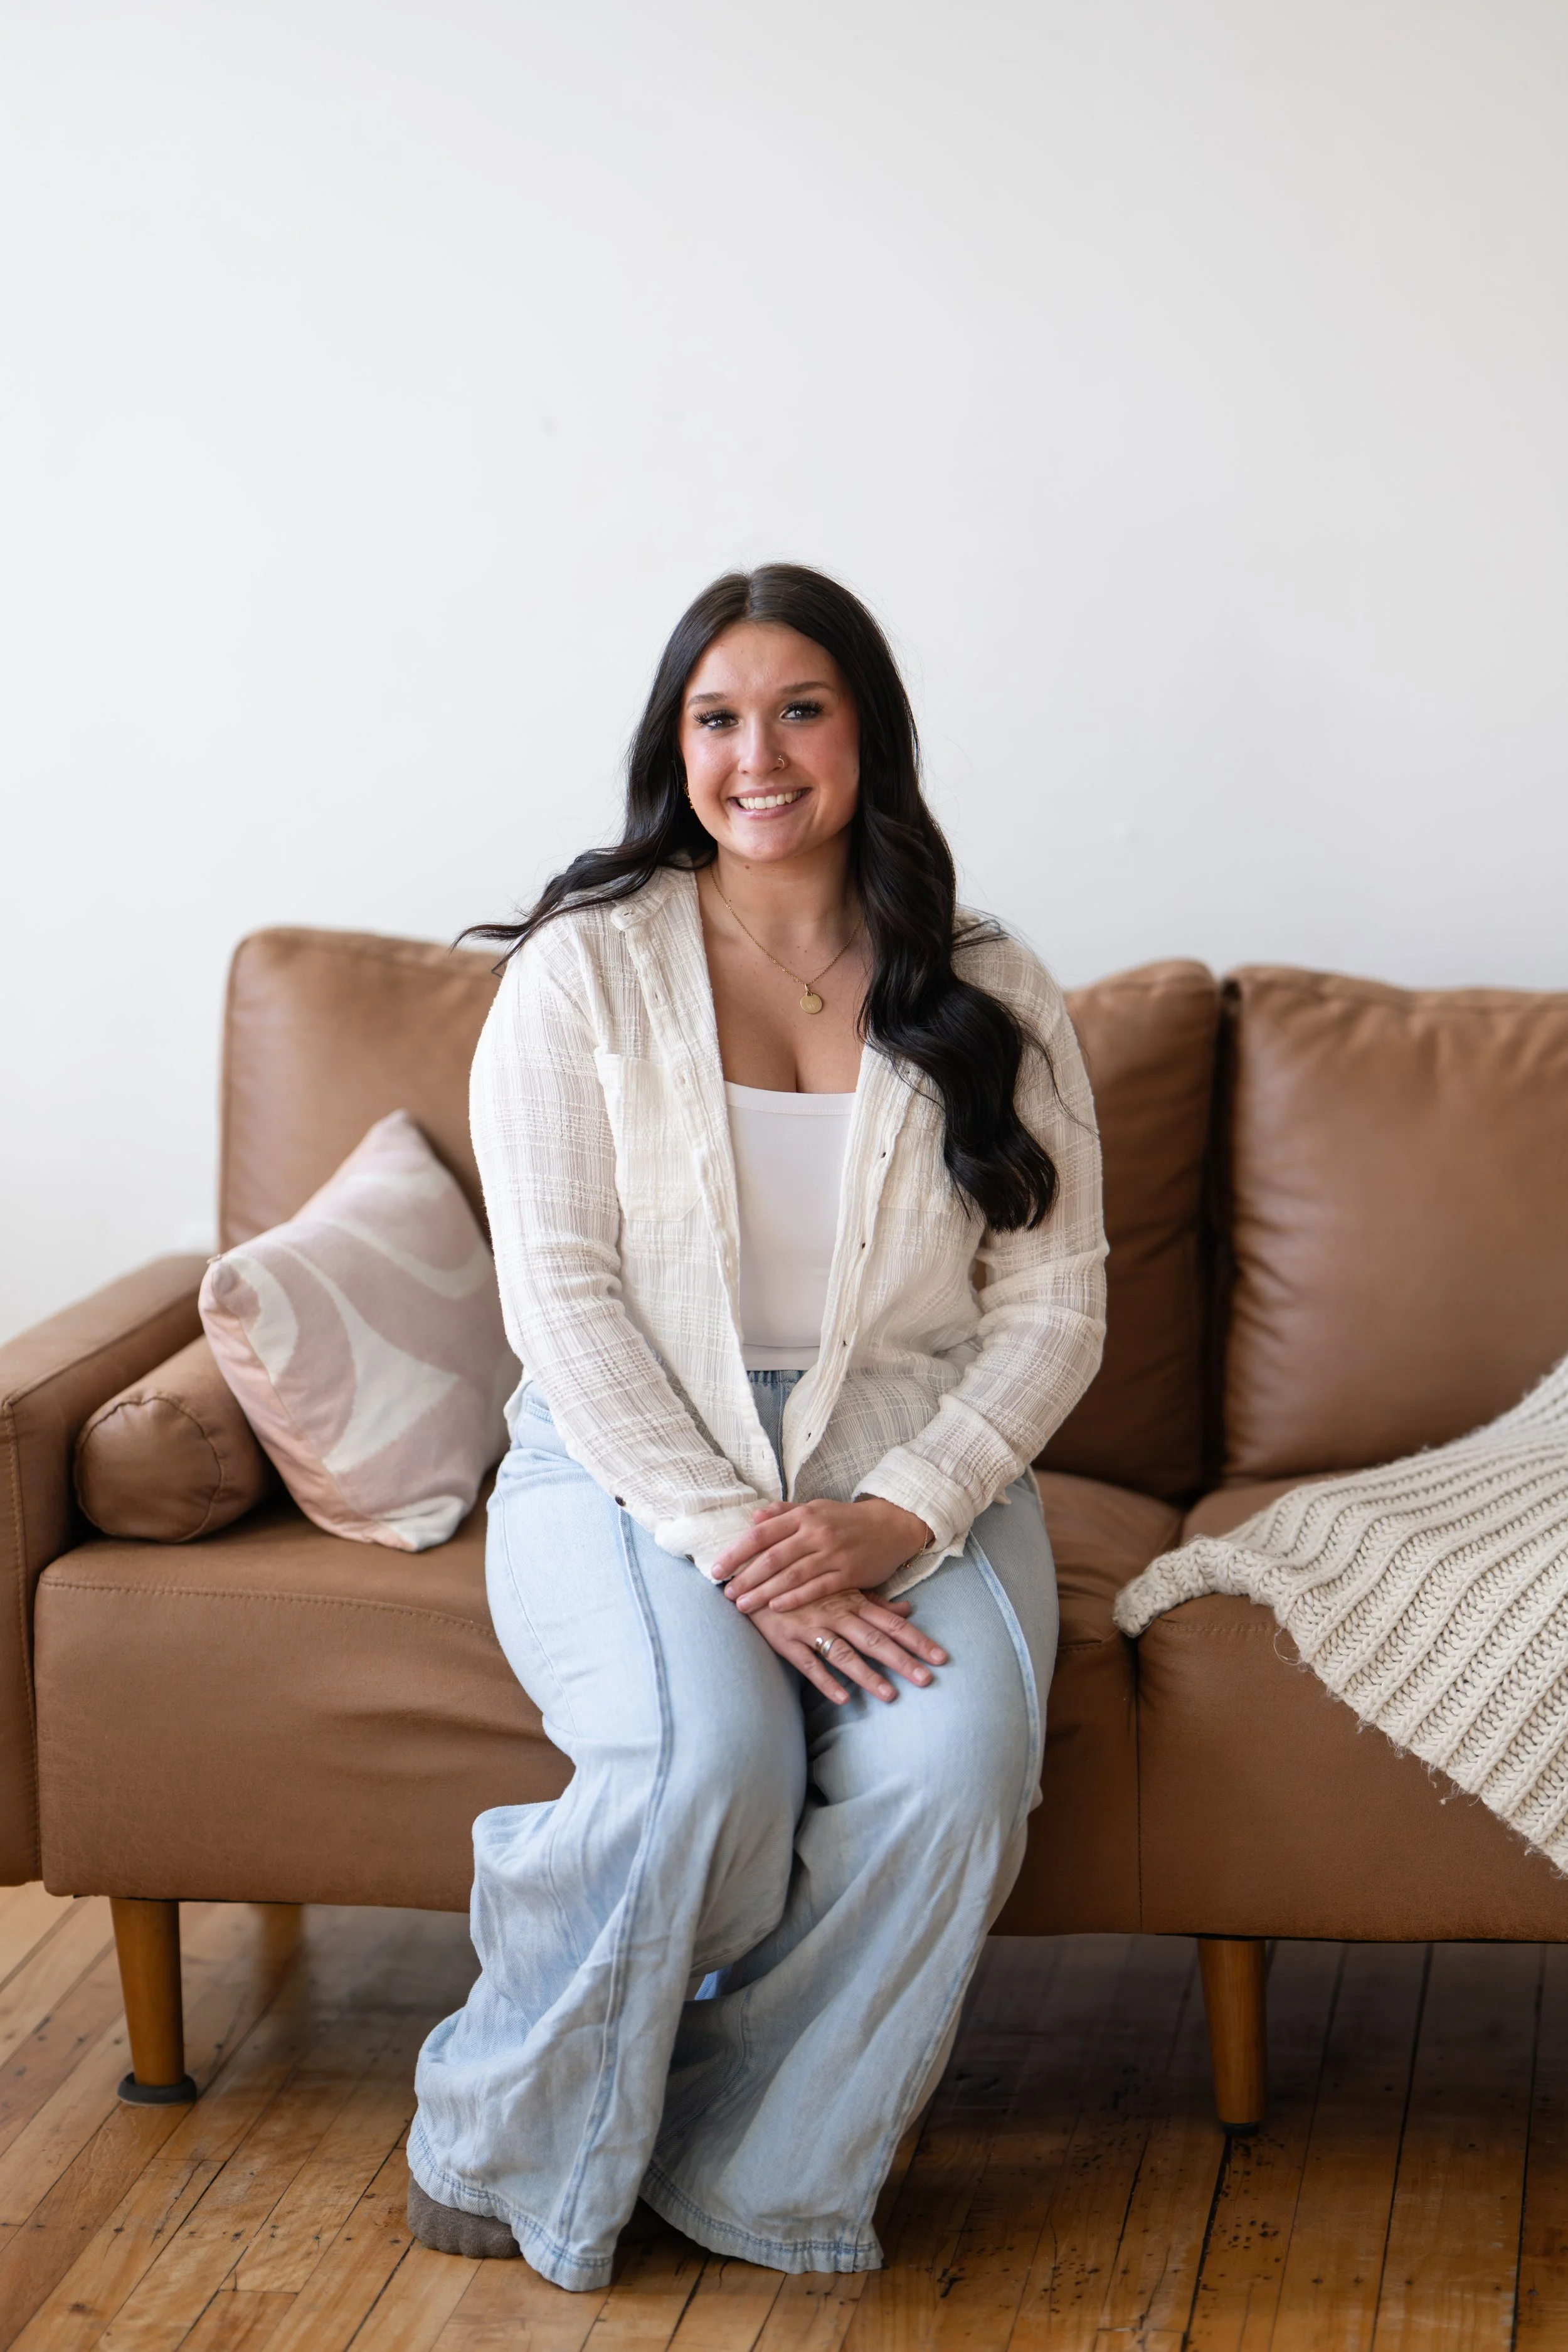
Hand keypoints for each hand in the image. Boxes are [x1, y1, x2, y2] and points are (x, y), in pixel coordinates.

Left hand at [714, 1497, 933, 1613]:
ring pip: (791, 1574)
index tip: (716, 1569)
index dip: (736, 1553)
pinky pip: (817, 1587)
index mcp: (803, 1516)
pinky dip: (795, 1597)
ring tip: (742, 1605)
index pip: (761, 1534)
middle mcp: (815, 1532)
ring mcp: (833, 1552)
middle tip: (726, 1594)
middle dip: (745, 1577)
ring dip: (763, 1591)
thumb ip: (784, 1513)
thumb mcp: (815, 1509)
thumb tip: (753, 1517)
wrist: (891, 1526)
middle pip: (772, 1557)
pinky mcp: (849, 1572)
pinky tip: (776, 1607)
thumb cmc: (847, 1520)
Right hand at [746, 1589, 947, 1704]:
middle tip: (926, 1680)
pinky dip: (825, 1680)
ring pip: (844, 1654)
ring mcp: (811, 1627)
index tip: (941, 1658)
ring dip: (868, 1675)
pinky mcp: (787, 1640)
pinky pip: (808, 1663)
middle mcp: (836, 1613)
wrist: (756, 1571)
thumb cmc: (804, 1581)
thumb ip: (875, 1601)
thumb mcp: (841, 1585)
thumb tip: (907, 1611)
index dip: (917, 1640)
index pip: (892, 1623)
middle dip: (902, 1661)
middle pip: (875, 1640)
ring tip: (890, 1696)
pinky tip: (842, 1698)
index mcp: (852, 1600)